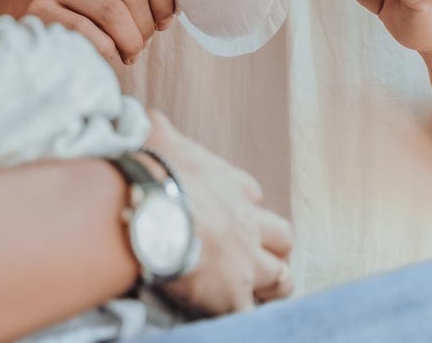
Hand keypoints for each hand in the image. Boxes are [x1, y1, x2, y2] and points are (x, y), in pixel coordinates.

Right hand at [26, 0, 174, 65]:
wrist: (46, 40)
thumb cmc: (94, 18)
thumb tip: (172, 12)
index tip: (165, 22)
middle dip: (146, 26)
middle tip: (142, 44)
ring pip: (112, 12)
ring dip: (130, 41)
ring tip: (130, 53)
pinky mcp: (39, 9)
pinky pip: (86, 31)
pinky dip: (107, 50)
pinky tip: (109, 55)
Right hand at [147, 111, 293, 314]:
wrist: (156, 213)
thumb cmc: (156, 174)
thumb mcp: (158, 139)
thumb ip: (160, 130)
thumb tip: (149, 116)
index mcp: (232, 187)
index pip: (252, 195)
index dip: (246, 206)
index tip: (233, 211)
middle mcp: (248, 224)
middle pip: (281, 236)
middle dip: (272, 246)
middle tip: (254, 254)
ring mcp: (247, 263)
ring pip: (280, 277)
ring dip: (272, 283)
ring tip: (259, 289)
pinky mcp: (235, 297)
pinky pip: (250, 314)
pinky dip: (245, 315)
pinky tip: (235, 315)